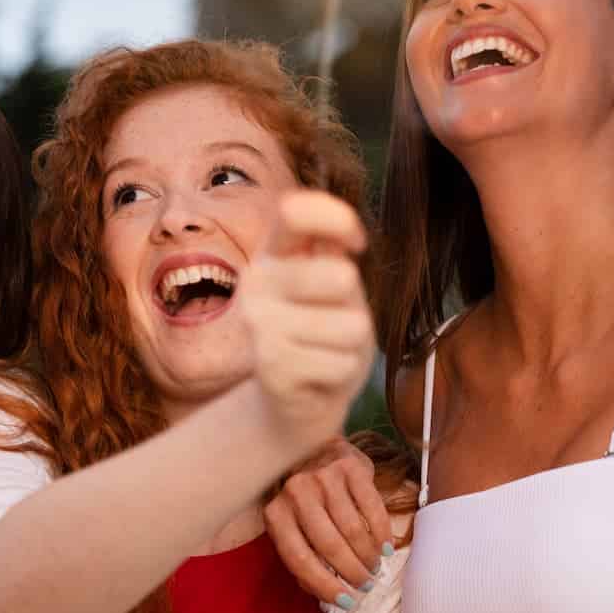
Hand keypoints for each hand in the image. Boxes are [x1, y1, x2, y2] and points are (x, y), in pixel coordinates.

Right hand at [237, 191, 375, 456]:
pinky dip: (341, 373)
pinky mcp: (268, 364)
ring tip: (326, 352)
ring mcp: (257, 323)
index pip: (296, 210)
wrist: (296, 402)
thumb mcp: (337, 285)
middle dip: (355, 307)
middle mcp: (256, 280)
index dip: (337, 219)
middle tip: (335, 324)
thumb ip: (335, 251)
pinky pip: (341, 363)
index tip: (357, 244)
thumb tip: (341, 239)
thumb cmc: (324, 334)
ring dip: (351, 346)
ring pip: (350, 326)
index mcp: (275, 252)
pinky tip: (316, 377)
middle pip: (341, 275)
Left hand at [266, 438, 415, 605]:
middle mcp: (297, 493)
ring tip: (374, 567)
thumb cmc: (300, 499)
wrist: (310, 446)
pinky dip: (382, 533)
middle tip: (366, 584)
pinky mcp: (351, 467)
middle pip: (330, 546)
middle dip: (352, 573)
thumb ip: (302, 556)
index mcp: (276, 514)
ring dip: (368, 556)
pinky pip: (373, 508)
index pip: (299, 559)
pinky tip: (385, 547)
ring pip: (353, 530)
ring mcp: (324, 478)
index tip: (346, 602)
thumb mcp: (290, 526)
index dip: (325, 585)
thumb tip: (326, 595)